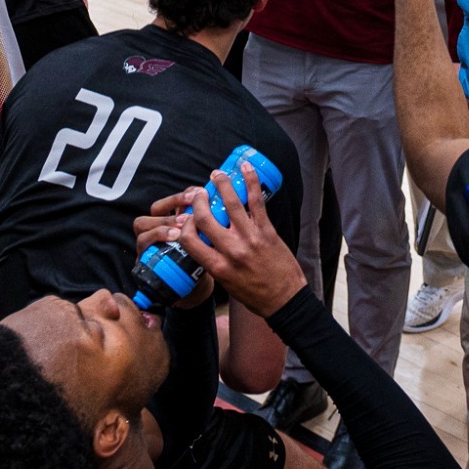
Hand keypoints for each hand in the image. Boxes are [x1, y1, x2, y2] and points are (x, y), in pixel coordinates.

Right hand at [132, 166, 305, 316]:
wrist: (284, 300)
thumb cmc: (254, 294)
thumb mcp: (225, 282)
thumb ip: (213, 261)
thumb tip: (204, 241)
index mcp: (217, 266)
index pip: (189, 239)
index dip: (184, 224)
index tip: (186, 216)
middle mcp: (231, 250)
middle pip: (205, 218)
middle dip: (198, 201)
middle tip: (199, 192)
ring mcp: (250, 238)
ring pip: (230, 204)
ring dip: (222, 184)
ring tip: (216, 174)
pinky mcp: (267, 231)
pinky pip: (257, 202)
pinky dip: (251, 182)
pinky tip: (245, 169)